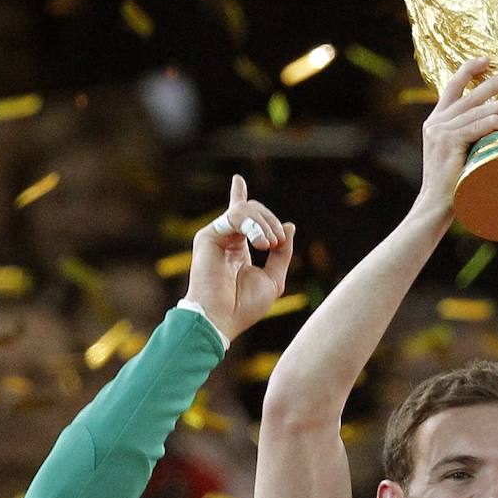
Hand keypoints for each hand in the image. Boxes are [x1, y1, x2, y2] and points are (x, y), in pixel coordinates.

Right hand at [184, 175, 293, 342]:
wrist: (222, 318)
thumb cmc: (245, 306)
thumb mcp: (274, 279)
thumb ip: (282, 253)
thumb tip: (290, 226)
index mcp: (238, 248)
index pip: (240, 216)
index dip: (238, 196)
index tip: (237, 179)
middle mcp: (226, 239)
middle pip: (252, 210)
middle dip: (271, 222)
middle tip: (278, 243)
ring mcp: (216, 236)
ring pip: (245, 209)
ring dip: (265, 224)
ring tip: (270, 244)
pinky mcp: (208, 236)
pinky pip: (235, 216)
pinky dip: (254, 226)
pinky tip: (262, 244)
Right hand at [417, 58, 497, 215]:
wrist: (435, 208)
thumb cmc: (451, 188)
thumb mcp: (456, 157)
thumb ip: (466, 139)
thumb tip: (488, 129)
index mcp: (436, 122)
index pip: (452, 87)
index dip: (469, 70)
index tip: (486, 60)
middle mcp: (436, 122)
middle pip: (471, 93)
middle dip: (494, 82)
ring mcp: (441, 130)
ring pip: (482, 109)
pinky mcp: (450, 140)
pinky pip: (483, 125)